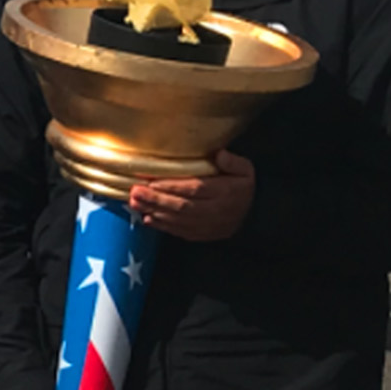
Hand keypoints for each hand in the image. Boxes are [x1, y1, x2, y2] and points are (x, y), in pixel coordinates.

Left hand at [127, 149, 254, 241]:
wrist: (255, 216)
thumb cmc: (244, 187)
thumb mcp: (246, 170)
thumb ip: (233, 162)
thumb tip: (220, 154)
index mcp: (225, 192)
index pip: (195, 189)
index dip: (172, 186)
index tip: (152, 181)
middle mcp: (216, 211)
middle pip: (182, 206)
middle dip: (156, 199)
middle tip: (135, 192)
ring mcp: (208, 226)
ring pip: (178, 220)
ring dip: (154, 211)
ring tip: (135, 203)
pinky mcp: (202, 235)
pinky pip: (180, 232)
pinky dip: (163, 226)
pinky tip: (148, 218)